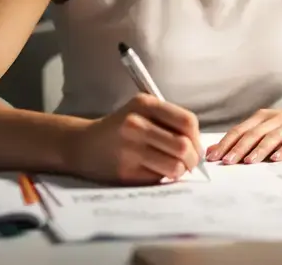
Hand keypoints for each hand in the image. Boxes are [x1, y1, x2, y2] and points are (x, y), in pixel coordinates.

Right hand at [67, 93, 202, 183]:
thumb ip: (169, 121)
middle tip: (190, 163)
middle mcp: (136, 124)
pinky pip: (158, 179)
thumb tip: (199, 148)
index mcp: (144, 104)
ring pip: (174, 166)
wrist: (82, 144)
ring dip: (179, 171)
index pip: (187, 121)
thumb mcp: (141, 111)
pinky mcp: (125, 172)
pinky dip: (162, 178)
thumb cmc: (120, 128)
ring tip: (173, 168)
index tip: (195, 146)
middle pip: (183, 146)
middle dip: (193, 159)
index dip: (197, 138)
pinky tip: (153, 171)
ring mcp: (130, 149)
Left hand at [205, 99, 281, 164]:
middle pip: (253, 133)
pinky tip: (276, 159)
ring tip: (248, 162)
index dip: (225, 143)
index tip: (211, 157)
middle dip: (238, 148)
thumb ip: (247, 138)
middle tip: (225, 162)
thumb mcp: (270, 128)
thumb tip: (217, 150)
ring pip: (272, 137)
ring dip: (259, 150)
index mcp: (262, 118)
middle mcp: (275, 119)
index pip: (239, 130)